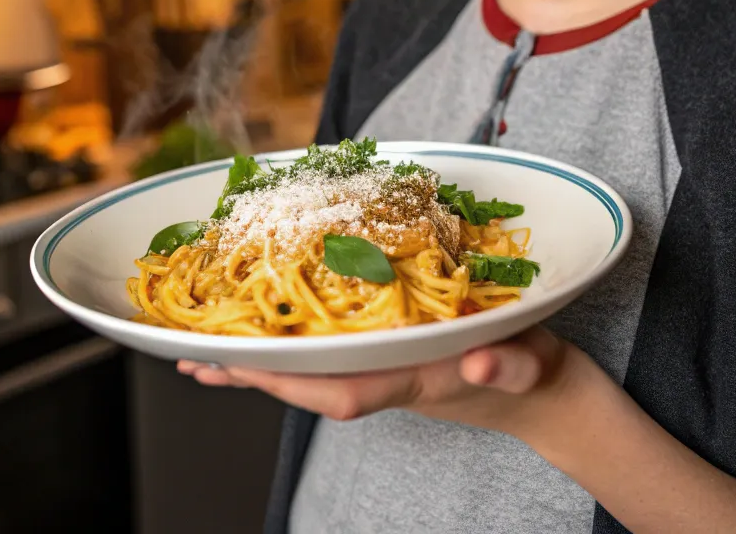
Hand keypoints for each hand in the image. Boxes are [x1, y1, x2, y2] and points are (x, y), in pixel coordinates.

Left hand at [178, 325, 580, 442]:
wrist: (540, 393)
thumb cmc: (532, 371)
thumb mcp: (529, 362)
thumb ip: (509, 363)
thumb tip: (483, 360)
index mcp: (413, 379)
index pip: (344, 390)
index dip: (293, 379)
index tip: (247, 364)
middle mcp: (387, 378)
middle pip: (310, 384)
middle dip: (255, 374)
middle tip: (196, 358)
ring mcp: (383, 369)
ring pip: (310, 373)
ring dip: (258, 367)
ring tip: (202, 359)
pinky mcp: (384, 357)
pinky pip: (326, 358)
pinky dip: (288, 351)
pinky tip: (261, 342)